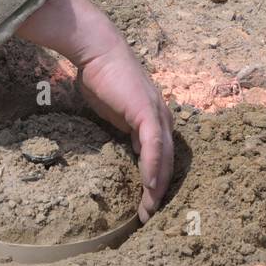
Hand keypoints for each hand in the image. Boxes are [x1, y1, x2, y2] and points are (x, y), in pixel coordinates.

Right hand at [16, 0, 174, 222]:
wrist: (97, 50)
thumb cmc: (101, 75)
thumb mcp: (114, 108)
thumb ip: (124, 126)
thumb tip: (125, 146)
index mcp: (154, 116)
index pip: (161, 154)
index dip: (155, 178)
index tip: (146, 200)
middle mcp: (162, 116)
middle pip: (167, 161)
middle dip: (159, 190)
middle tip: (150, 215)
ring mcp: (157, 113)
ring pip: (164, 158)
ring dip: (157, 186)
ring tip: (149, 210)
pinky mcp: (147, 112)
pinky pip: (153, 147)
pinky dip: (152, 168)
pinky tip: (149, 187)